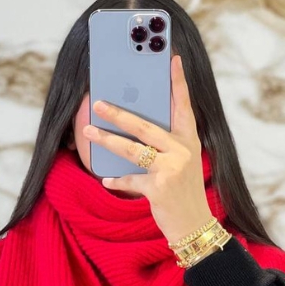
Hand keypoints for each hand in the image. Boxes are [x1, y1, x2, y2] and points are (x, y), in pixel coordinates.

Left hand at [83, 54, 214, 243]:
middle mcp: (182, 151)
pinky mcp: (159, 188)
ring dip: (107, 140)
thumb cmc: (185, 193)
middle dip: (119, 114)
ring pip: (133, 149)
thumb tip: (134, 129)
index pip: (183, 106)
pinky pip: (130, 179)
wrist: (195, 225)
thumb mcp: (182, 164)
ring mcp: (171, 169)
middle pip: (145, 126)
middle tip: (98, 102)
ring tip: (89, 132)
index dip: (178, 83)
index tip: (172, 59)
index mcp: (189, 141)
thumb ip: (166, 146)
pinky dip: (117, 181)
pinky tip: (106, 180)